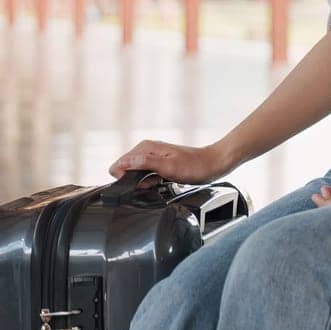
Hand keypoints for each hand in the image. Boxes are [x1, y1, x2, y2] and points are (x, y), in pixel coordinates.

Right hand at [109, 140, 229, 183]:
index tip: (142, 182)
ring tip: (159, 181)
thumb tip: (124, 164)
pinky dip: (150, 181)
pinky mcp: (158, 163)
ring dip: (144, 182)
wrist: (212, 165)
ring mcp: (152, 157)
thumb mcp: (168, 167)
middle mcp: (146, 150)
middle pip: (125, 170)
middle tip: (154, 182)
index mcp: (145, 148)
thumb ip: (145, 164)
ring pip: (135, 174)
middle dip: (135, 181)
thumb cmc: (194, 166)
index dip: (126, 178)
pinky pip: (145, 175)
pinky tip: (161, 181)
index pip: (118, 165)